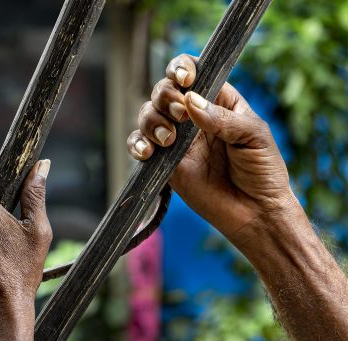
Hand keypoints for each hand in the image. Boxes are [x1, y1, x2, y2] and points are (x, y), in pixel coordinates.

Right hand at [127, 54, 294, 247]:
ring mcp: (177, 142)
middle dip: (165, 98)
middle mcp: (193, 118)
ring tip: (168, 140)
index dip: (181, 68)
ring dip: (151, 121)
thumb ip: (222, 118)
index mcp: (217, 102)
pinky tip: (147, 153)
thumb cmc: (263, 171)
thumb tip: (190, 101)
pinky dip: (137, 145)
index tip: (184, 80)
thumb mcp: (253, 135)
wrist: (255, 212)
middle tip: (180, 117)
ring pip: (148, 116)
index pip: (192, 73)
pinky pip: (140, 147)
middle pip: (163, 91)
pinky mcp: (165, 165)